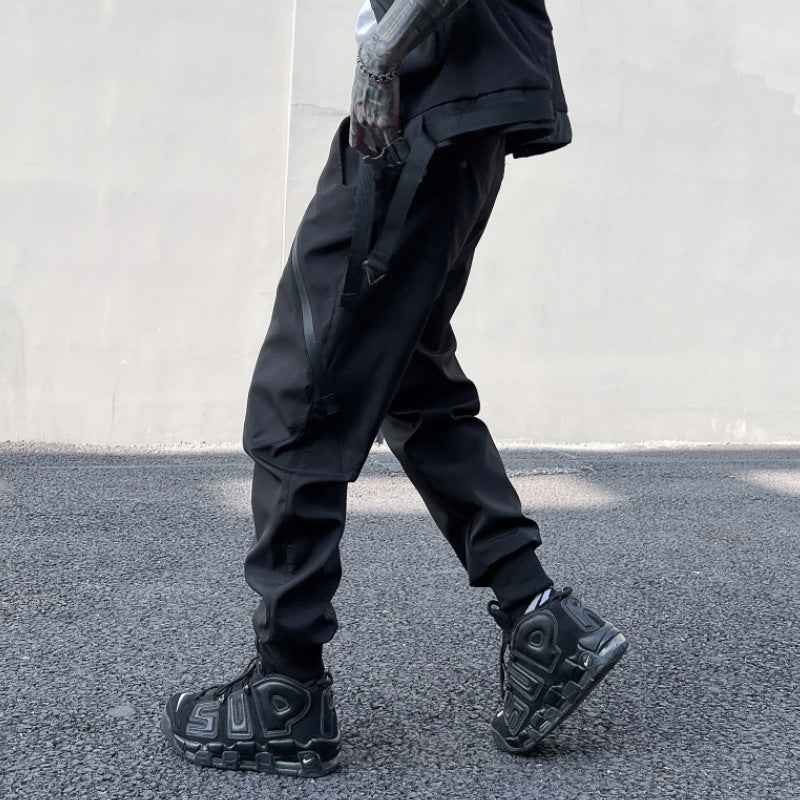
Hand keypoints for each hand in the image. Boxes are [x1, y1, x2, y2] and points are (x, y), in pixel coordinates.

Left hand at [349, 43, 401, 158]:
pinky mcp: (387, 121)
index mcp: (355, 114)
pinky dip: (399, 146)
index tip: (369, 153)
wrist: (377, 63)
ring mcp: (375, 123)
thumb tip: (372, 106)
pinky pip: (393, 140)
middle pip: (371, 146)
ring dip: (390, 152)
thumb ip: (365, 104)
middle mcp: (363, 122)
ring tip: (398, 155)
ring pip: (383, 146)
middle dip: (379, 154)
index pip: (355, 141)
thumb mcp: (361, 90)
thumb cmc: (370, 70)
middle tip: (387, 157)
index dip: (363, 150)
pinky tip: (404, 146)